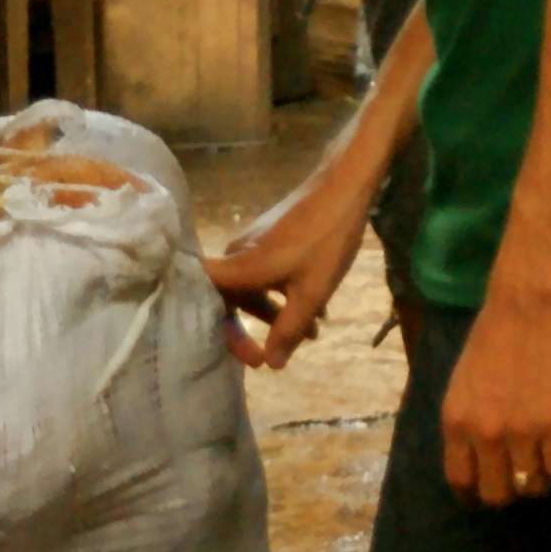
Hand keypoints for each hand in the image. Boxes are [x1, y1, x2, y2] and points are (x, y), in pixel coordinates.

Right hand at [204, 161, 378, 368]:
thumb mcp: (311, 293)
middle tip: (274, 356)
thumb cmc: (326, 240)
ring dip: (280, 313)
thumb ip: (289, 330)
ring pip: (255, 289)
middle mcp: (235, 256)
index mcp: (236, 269)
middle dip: (255, 330)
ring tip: (313, 334)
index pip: (205, 305)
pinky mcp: (270, 239)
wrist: (345, 186)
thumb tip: (272, 365)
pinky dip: (286, 293)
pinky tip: (319, 309)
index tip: (252, 358)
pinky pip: (267, 274)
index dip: (223, 335)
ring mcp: (252, 246)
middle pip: (231, 301)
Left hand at [438, 291, 550, 504]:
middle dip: (509, 492)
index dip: (474, 493)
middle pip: (495, 492)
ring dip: (539, 481)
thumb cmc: (493, 334)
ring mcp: (520, 433)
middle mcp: (482, 436)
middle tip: (521, 478)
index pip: (460, 479)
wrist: (526, 306)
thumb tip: (476, 450)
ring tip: (547, 466)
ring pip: (530, 485)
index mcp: (455, 424)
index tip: (486, 492)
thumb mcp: (461, 384)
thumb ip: (466, 419)